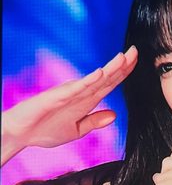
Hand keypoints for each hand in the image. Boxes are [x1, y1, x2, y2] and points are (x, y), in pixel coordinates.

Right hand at [2, 46, 137, 161]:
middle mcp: (80, 94)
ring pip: (94, 80)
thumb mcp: (76, 130)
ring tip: (124, 57)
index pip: (109, 84)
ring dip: (109, 69)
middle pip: (105, 77)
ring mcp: (69, 94)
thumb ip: (94, 122)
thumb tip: (114, 115)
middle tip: (136, 50)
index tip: (136, 60)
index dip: (124, 73)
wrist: (21, 134)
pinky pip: (75, 89)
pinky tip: (100, 73)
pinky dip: (88, 81)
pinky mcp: (57, 97)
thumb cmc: (45, 130)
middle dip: (122, 65)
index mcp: (86, 101)